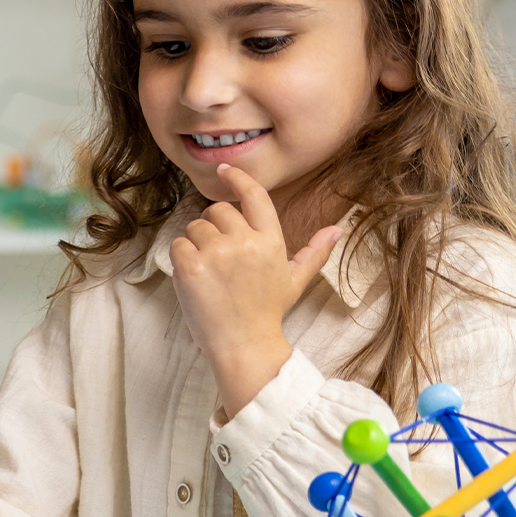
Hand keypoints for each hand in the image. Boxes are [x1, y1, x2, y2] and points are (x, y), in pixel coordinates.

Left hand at [170, 164, 342, 417]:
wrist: (244, 346)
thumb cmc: (267, 313)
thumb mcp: (295, 281)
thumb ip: (314, 252)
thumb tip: (337, 229)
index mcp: (270, 241)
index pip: (254, 196)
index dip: (237, 178)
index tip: (223, 170)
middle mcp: (245, 242)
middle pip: (217, 211)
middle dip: (213, 227)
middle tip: (219, 256)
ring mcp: (217, 253)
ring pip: (194, 227)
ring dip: (196, 245)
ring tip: (209, 272)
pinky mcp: (192, 266)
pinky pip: (178, 245)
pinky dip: (181, 259)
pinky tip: (195, 279)